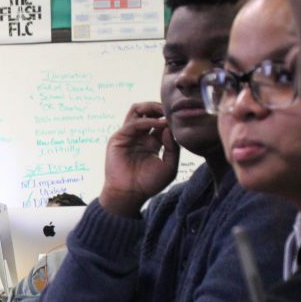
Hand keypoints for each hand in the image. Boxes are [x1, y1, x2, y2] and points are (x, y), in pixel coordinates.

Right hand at [98, 102, 178, 217]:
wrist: (130, 195)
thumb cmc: (148, 184)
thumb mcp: (169, 166)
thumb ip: (173, 147)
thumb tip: (168, 128)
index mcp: (151, 143)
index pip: (159, 121)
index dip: (169, 117)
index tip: (182, 118)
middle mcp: (139, 136)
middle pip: (147, 111)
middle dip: (159, 107)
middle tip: (172, 109)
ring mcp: (128, 136)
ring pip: (137, 110)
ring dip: (151, 107)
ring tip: (164, 111)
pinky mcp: (118, 138)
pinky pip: (133, 123)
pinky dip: (148, 121)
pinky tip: (159, 124)